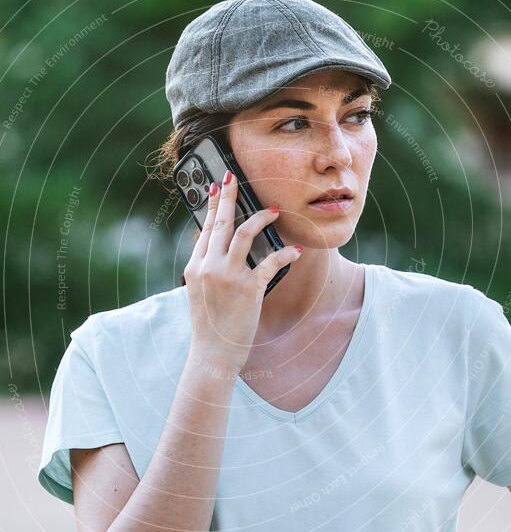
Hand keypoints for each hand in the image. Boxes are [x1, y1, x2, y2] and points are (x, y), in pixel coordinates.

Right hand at [183, 170, 302, 373]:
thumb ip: (206, 269)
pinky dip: (285, 253)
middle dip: (228, 196)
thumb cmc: (210, 326)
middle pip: (220, 223)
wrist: (212, 354)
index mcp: (194, 267)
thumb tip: (218, 248)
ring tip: (274, 210)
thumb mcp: (198, 294)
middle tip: (234, 177)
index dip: (210, 205)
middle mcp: (208, 267)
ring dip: (260, 217)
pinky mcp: (248, 288)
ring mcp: (227, 276)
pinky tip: (295, 249)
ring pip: (243, 233)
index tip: (215, 186)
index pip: (204, 229)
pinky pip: (270, 261)